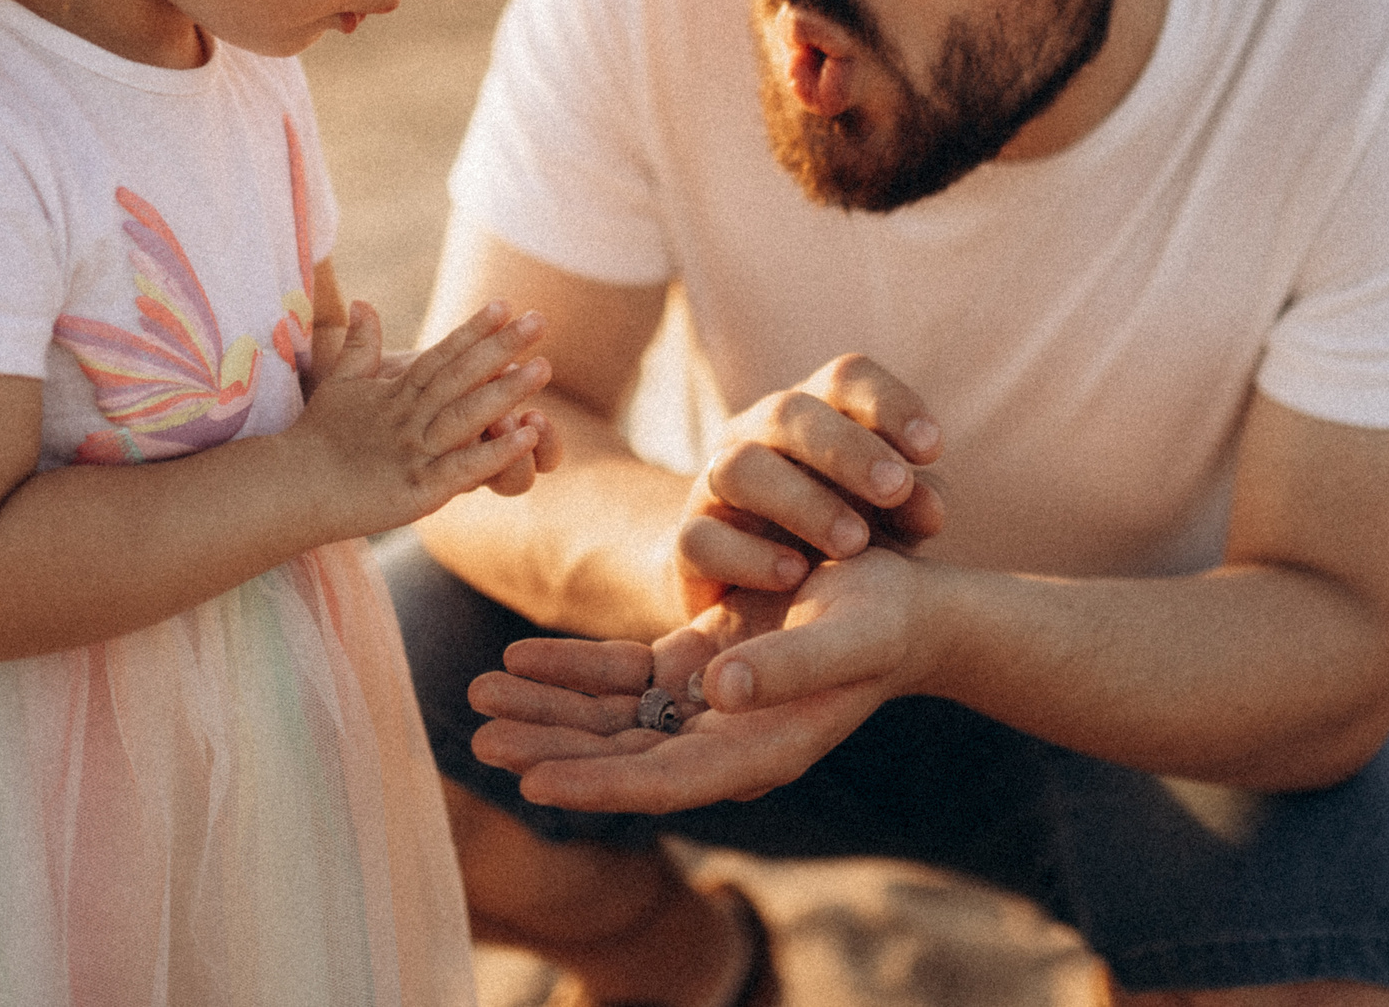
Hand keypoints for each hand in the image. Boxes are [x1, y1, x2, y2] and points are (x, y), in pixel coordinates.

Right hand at [295, 300, 553, 538]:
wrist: (292, 489)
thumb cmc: (318, 439)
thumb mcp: (340, 385)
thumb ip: (359, 346)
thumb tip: (363, 303)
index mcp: (397, 394)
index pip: (441, 355)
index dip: (473, 330)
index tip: (505, 304)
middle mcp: (410, 417)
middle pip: (461, 376)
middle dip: (501, 347)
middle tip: (540, 321)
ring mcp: (416, 451)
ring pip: (467, 415)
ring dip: (506, 392)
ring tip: (544, 368)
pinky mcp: (420, 488)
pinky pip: (464, 467)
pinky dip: (497, 451)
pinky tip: (528, 435)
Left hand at [469, 549, 927, 811]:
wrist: (912, 605)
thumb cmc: (888, 622)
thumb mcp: (850, 637)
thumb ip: (790, 668)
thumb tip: (721, 689)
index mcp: (758, 750)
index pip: (660, 781)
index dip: (596, 784)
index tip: (532, 781)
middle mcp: (723, 740)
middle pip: (619, 755)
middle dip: (548, 746)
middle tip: (477, 736)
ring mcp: (705, 704)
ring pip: (609, 718)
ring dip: (546, 709)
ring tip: (477, 695)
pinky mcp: (696, 665)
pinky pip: (621, 678)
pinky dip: (572, 671)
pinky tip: (519, 659)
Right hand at [676, 354, 945, 615]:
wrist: (751, 590)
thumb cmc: (836, 534)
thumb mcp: (883, 518)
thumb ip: (910, 506)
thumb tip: (932, 506)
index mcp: (813, 414)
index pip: (844, 378)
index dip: (889, 403)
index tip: (932, 448)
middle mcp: (755, 436)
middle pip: (788, 412)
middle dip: (847, 448)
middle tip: (896, 488)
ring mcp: (712, 486)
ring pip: (740, 469)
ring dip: (802, 502)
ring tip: (855, 543)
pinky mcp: (688, 544)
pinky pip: (701, 539)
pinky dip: (748, 556)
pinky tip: (794, 575)